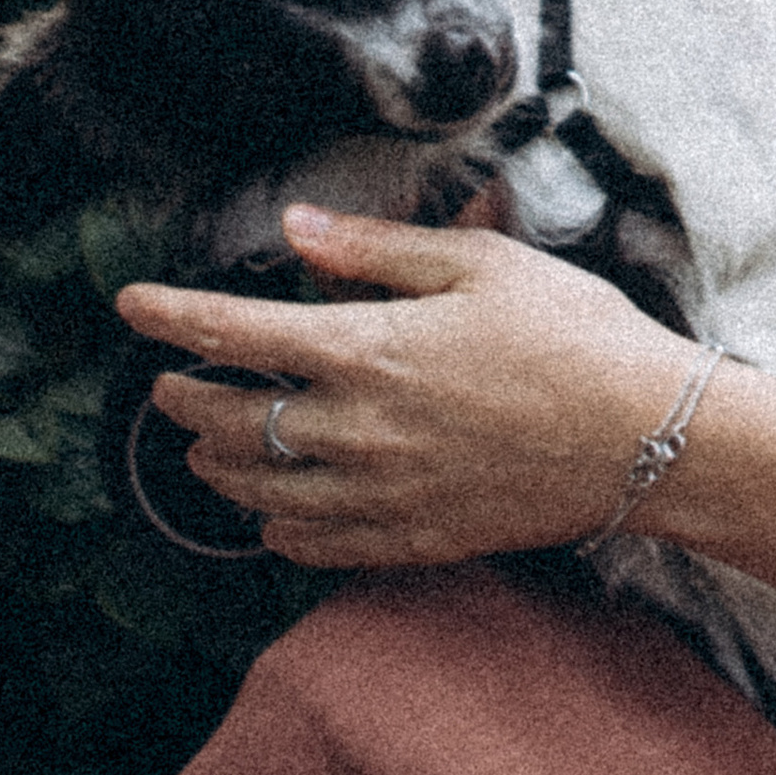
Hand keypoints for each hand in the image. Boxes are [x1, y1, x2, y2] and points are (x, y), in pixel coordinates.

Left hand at [120, 205, 691, 569]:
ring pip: (257, 491)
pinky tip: (275, 516)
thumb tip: (298, 228)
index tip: (130, 304)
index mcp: (367, 348)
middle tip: (169, 387)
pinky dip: (277, 529)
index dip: (170, 316)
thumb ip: (376, 249)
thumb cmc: (573, 336)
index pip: (233, 330)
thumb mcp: (480, 264)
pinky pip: (313, 547)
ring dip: (219, 466)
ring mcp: (380, 493)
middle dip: (183, 399)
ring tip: (208, 449)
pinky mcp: (411, 539)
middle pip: (228, 420)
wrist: (645, 437)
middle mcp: (356, 428)